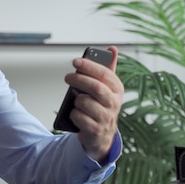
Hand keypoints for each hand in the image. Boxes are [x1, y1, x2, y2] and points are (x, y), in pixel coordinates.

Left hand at [64, 46, 123, 163]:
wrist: (101, 135)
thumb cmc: (101, 106)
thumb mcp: (107, 88)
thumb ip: (108, 69)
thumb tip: (113, 48)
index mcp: (117, 89)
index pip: (105, 74)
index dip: (90, 66)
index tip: (75, 61)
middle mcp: (114, 103)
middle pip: (96, 87)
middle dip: (79, 80)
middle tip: (67, 77)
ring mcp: (106, 117)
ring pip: (84, 102)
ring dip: (76, 100)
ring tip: (77, 101)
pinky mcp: (96, 130)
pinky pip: (78, 117)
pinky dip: (73, 114)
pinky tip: (77, 115)